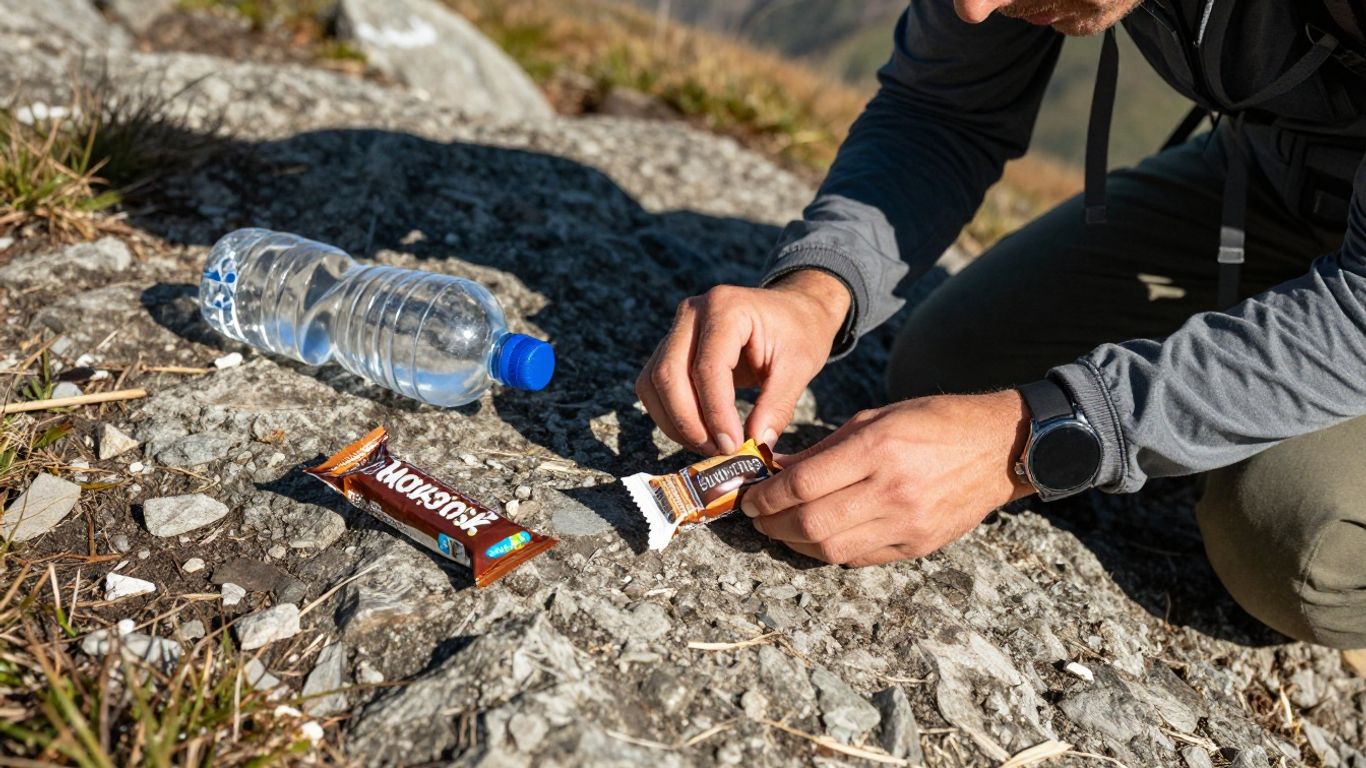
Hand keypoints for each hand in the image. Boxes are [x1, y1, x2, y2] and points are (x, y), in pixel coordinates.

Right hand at [636, 270, 850, 454]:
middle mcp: (693, 312)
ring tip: (710, 445)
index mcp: (727, 308)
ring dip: (675, 422)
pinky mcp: (670, 347)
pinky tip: (699, 432)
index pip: (707, 367)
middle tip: (719, 451)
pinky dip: (670, 415)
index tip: (732, 446)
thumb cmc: (799, 333)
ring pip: (653, 383)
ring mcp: (677, 328)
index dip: (715, 412)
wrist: (793, 311)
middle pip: (669, 374)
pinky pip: (654, 386)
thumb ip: (777, 406)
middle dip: (689, 422)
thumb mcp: (799, 367)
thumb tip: (756, 445)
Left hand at [743, 391, 1033, 565]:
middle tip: (757, 517)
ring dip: (795, 543)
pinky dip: (829, 551)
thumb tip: (778, 470)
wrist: (1001, 448)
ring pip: (831, 549)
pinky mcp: (918, 546)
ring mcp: (907, 524)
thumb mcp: (876, 418)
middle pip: (811, 523)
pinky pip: (859, 558)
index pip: (803, 484)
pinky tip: (817, 537)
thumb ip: (825, 448)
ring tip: (780, 529)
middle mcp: (891, 490)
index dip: (767, 496)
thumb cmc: (936, 422)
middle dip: (773, 524)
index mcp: (878, 449)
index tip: (750, 497)